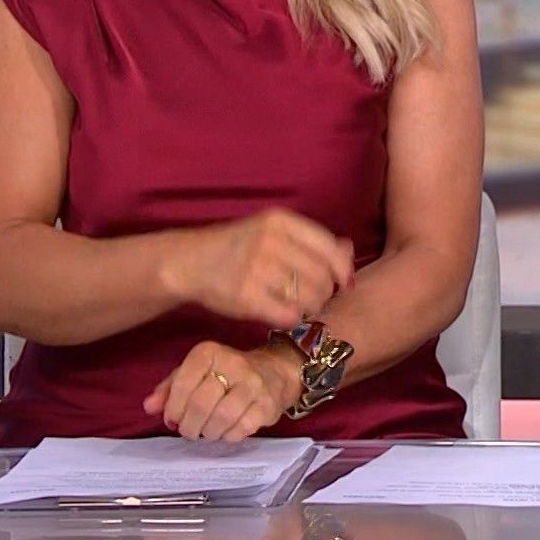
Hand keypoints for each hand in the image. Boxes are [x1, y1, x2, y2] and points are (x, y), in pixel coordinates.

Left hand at [143, 340, 303, 441]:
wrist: (274, 371)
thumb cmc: (225, 373)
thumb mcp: (195, 373)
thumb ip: (170, 388)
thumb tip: (148, 407)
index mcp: (210, 352)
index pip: (184, 382)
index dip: (173, 407)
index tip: (172, 418)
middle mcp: (234, 364)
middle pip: (201, 404)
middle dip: (189, 425)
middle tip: (188, 430)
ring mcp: (254, 385)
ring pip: (221, 419)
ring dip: (207, 432)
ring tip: (205, 431)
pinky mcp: (268, 405)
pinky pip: (240, 430)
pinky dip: (227, 436)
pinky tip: (224, 431)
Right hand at [163, 208, 353, 327]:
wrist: (191, 261)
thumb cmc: (240, 247)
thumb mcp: (274, 231)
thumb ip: (312, 240)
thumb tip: (349, 250)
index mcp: (281, 221)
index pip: (329, 248)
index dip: (343, 270)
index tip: (345, 284)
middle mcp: (270, 241)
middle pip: (322, 276)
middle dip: (325, 293)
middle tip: (315, 299)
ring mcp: (256, 268)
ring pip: (309, 298)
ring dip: (311, 308)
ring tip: (300, 306)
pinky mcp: (244, 296)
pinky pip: (287, 315)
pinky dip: (292, 319)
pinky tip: (285, 315)